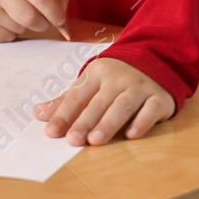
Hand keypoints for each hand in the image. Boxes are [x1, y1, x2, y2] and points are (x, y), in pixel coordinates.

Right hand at [0, 0, 72, 41]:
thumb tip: (64, 21)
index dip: (56, 11)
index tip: (61, 21)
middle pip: (31, 17)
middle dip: (44, 23)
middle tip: (45, 22)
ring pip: (19, 29)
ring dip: (26, 27)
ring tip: (16, 14)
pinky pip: (7, 38)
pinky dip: (11, 33)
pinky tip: (3, 21)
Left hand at [34, 57, 175, 144]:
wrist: (157, 58)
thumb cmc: (117, 77)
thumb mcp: (91, 83)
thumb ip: (66, 100)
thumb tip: (38, 113)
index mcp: (98, 73)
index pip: (78, 95)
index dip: (64, 114)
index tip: (52, 132)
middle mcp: (119, 78)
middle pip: (99, 102)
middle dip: (85, 121)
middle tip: (73, 140)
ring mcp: (140, 87)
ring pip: (123, 105)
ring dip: (109, 122)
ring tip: (96, 140)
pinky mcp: (159, 97)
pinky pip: (150, 109)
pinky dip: (142, 121)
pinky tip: (131, 134)